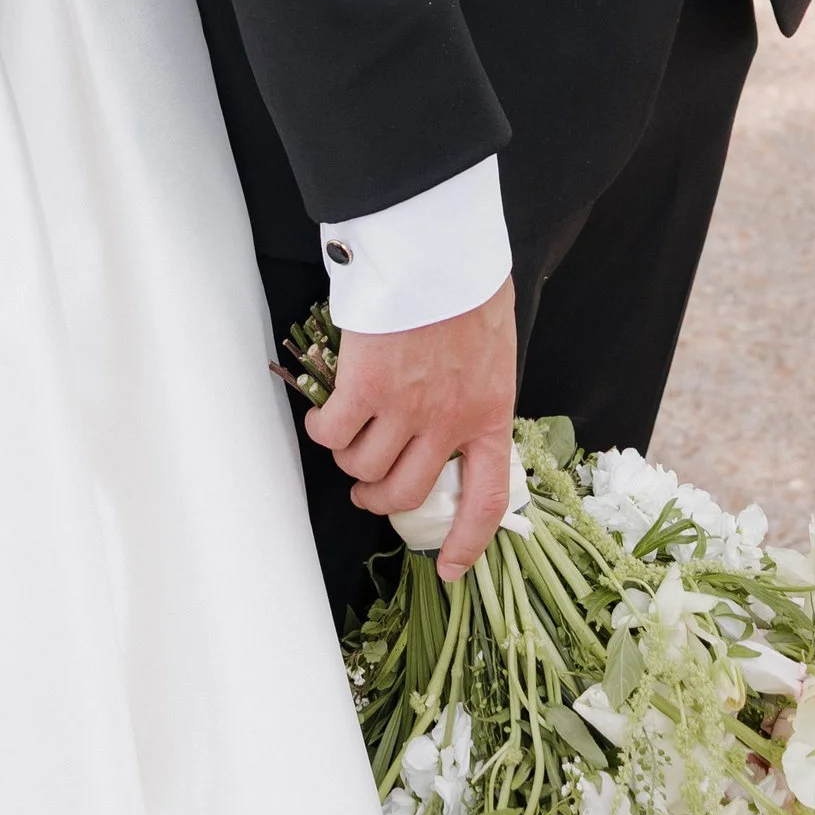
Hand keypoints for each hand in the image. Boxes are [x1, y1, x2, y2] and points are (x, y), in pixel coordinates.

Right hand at [304, 277, 517, 582]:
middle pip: (405, 493)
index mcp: (490, 412)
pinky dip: (320, 428)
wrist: (439, 246)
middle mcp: (448, 422)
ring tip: (342, 435)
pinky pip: (332, 433)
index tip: (449, 568)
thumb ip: (476, 386)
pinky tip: (321, 411)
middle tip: (366, 486)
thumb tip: (456, 406)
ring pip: (362, 468)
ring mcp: (406, 409)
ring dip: (347, 460)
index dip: (466, 541)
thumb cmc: (467, 280)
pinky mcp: (365, 388)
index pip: (485, 498)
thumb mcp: (493, 346)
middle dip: (378, 499)